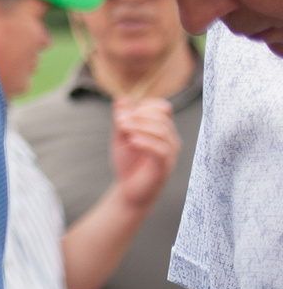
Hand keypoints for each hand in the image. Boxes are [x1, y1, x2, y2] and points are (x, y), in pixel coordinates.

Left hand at [110, 97, 179, 211]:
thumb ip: (121, 119)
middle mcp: (170, 138)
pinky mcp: (165, 166)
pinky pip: (161, 150)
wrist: (128, 190)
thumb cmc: (127, 162)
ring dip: (139, 126)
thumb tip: (121, 98)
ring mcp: (170, 152)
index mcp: (162, 129)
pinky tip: (131, 141)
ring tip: (121, 129)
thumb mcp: (120, 137)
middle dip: (139, 115)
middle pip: (162, 117)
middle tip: (119, 121)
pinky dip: (146, 142)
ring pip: (162, 131)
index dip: (145, 106)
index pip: (163, 107)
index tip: (124, 114)